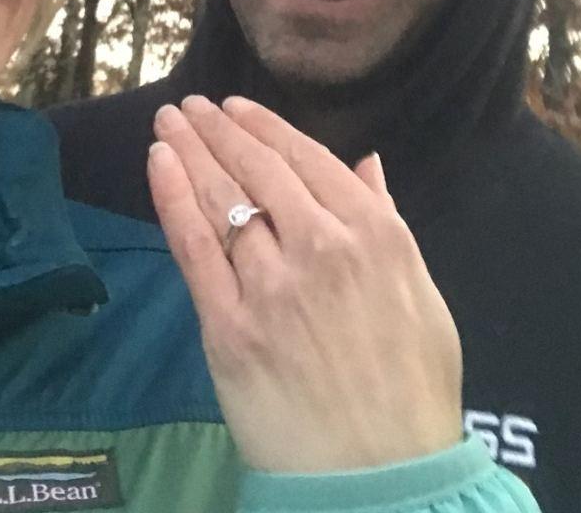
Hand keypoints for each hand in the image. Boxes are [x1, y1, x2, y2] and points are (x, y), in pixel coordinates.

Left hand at [148, 94, 463, 473]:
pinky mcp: (230, 327)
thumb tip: (366, 163)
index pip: (307, 159)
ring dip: (190, 151)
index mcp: (375, 233)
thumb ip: (388, 221)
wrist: (381, 477)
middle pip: (258, 170)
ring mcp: (272, 285)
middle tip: (191, 106)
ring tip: (169, 122)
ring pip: (222, 199)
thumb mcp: (422, 294)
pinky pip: (194, 247)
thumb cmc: (412, 389)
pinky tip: (158, 163)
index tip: (237, 108)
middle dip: (219, 130)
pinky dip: (172, 197)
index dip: (265, 128)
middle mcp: (322, 245)